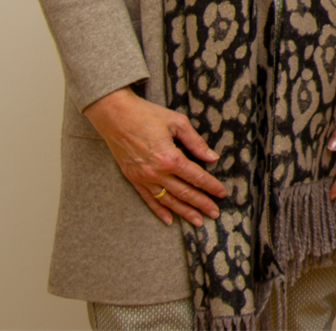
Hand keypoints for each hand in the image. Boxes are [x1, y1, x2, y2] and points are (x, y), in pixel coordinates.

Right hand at [82, 86, 225, 227]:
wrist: (114, 116)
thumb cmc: (146, 115)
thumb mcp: (177, 123)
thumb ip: (195, 142)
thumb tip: (211, 157)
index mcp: (170, 157)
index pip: (196, 177)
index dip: (211, 186)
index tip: (221, 193)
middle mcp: (156, 172)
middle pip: (184, 193)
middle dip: (201, 204)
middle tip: (214, 213)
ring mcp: (143, 178)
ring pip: (167, 200)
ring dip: (184, 212)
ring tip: (197, 221)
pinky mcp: (132, 179)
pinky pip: (148, 199)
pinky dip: (159, 211)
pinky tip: (169, 220)